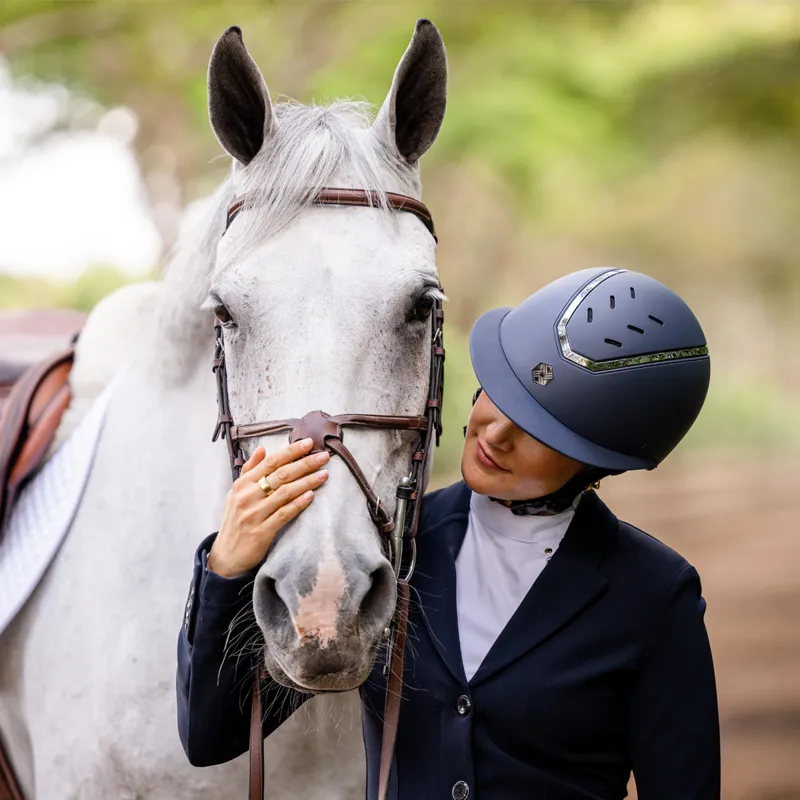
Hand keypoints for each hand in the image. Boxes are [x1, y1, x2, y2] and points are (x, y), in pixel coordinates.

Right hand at [207, 438, 329, 577]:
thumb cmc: (235, 520)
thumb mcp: (236, 493)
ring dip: (307, 482)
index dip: (291, 452)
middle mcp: (247, 496)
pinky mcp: (262, 532)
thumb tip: (263, 449)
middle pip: (281, 475)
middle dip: (305, 464)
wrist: (226, 555)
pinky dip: (299, 503)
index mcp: (242, 484)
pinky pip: (284, 514)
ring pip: (285, 493)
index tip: (309, 444)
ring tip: (324, 474)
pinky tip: (312, 496)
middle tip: (324, 457)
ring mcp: (254, 514)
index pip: (270, 462)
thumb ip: (250, 470)